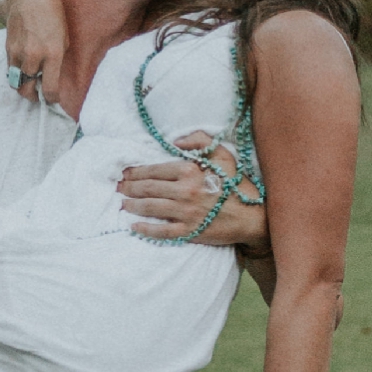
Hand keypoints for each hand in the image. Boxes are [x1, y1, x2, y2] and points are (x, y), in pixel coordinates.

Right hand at [0, 0, 68, 110]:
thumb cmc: (53, 14)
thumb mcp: (64, 37)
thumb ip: (58, 60)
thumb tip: (53, 79)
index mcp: (53, 53)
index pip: (49, 89)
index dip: (52, 100)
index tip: (54, 99)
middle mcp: (34, 55)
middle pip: (27, 90)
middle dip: (34, 96)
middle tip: (39, 95)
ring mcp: (18, 52)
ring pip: (16, 83)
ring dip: (23, 87)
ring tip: (31, 84)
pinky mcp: (8, 47)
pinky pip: (10, 70)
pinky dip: (17, 74)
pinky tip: (24, 69)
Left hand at [117, 133, 268, 250]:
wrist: (253, 217)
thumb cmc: (237, 185)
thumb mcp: (223, 155)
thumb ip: (200, 140)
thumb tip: (175, 141)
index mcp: (190, 171)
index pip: (155, 170)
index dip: (137, 172)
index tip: (126, 173)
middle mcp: (184, 191)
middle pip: (148, 188)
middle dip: (129, 188)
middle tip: (118, 188)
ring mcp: (185, 213)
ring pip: (150, 208)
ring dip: (132, 205)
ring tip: (123, 203)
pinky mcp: (189, 231)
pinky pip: (161, 231)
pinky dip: (145, 229)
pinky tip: (134, 226)